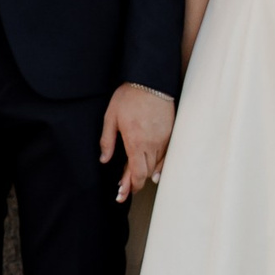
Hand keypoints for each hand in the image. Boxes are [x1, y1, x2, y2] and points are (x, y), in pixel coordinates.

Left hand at [103, 82, 175, 198]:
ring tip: (135, 179)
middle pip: (146, 173)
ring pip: (156, 165)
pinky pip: (166, 155)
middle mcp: (152, 145)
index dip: (130, 187)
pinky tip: (154, 170)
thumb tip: (104, 159)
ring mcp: (163, 139)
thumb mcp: (111, 117)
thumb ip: (107, 141)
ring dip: (146, 173)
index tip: (122, 194)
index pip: (136, 173)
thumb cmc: (129, 97)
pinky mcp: (170, 133)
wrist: (150, 80)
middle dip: (136, 183)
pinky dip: (159, 165)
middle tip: (125, 189)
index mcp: (136, 142)